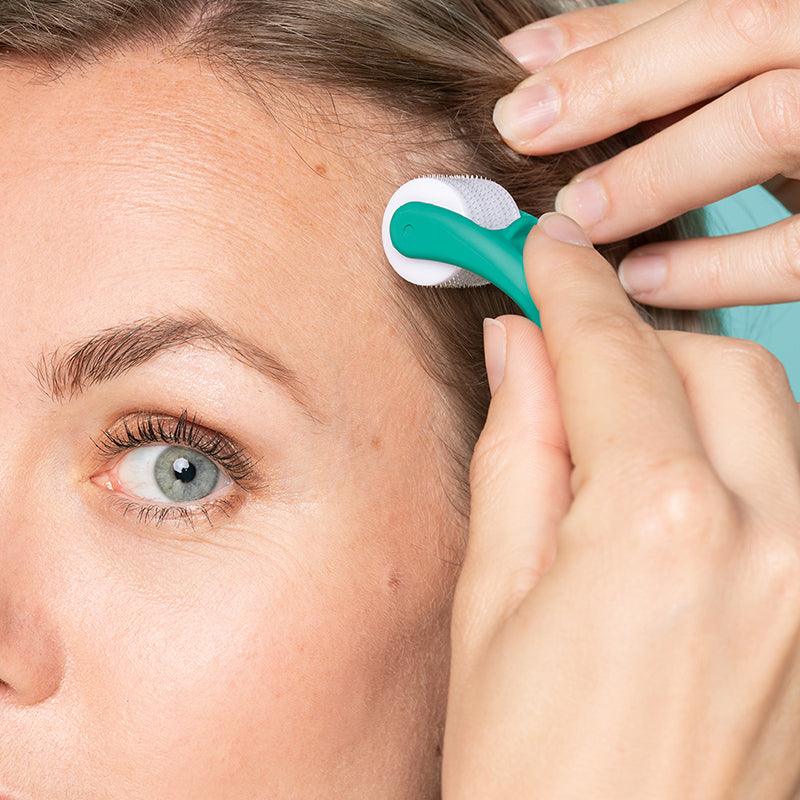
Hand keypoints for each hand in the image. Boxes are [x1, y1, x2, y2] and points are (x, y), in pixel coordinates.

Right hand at [441, 212, 799, 799]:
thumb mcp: (491, 595)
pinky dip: (730, 445)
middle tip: (565, 344)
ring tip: (610, 414)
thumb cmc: (531, 765)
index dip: (568, 287)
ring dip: (686, 384)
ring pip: (765, 406)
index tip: (543, 248)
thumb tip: (520, 350)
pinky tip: (668, 476)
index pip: (612, 354)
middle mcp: (770, 534)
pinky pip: (791, 474)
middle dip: (634, 335)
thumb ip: (518, 449)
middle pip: (708, 360)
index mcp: (658, 525)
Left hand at [492, 0, 799, 308]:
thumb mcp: (767, 69)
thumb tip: (547, 61)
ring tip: (575, 215)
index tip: (518, 67)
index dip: (607, 34)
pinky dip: (714, 267)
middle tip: (522, 129)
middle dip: (616, 82)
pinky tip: (640, 278)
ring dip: (654, 171)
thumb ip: (683, 59)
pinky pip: (798, 248)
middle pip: (737, 30)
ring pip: (768, 121)